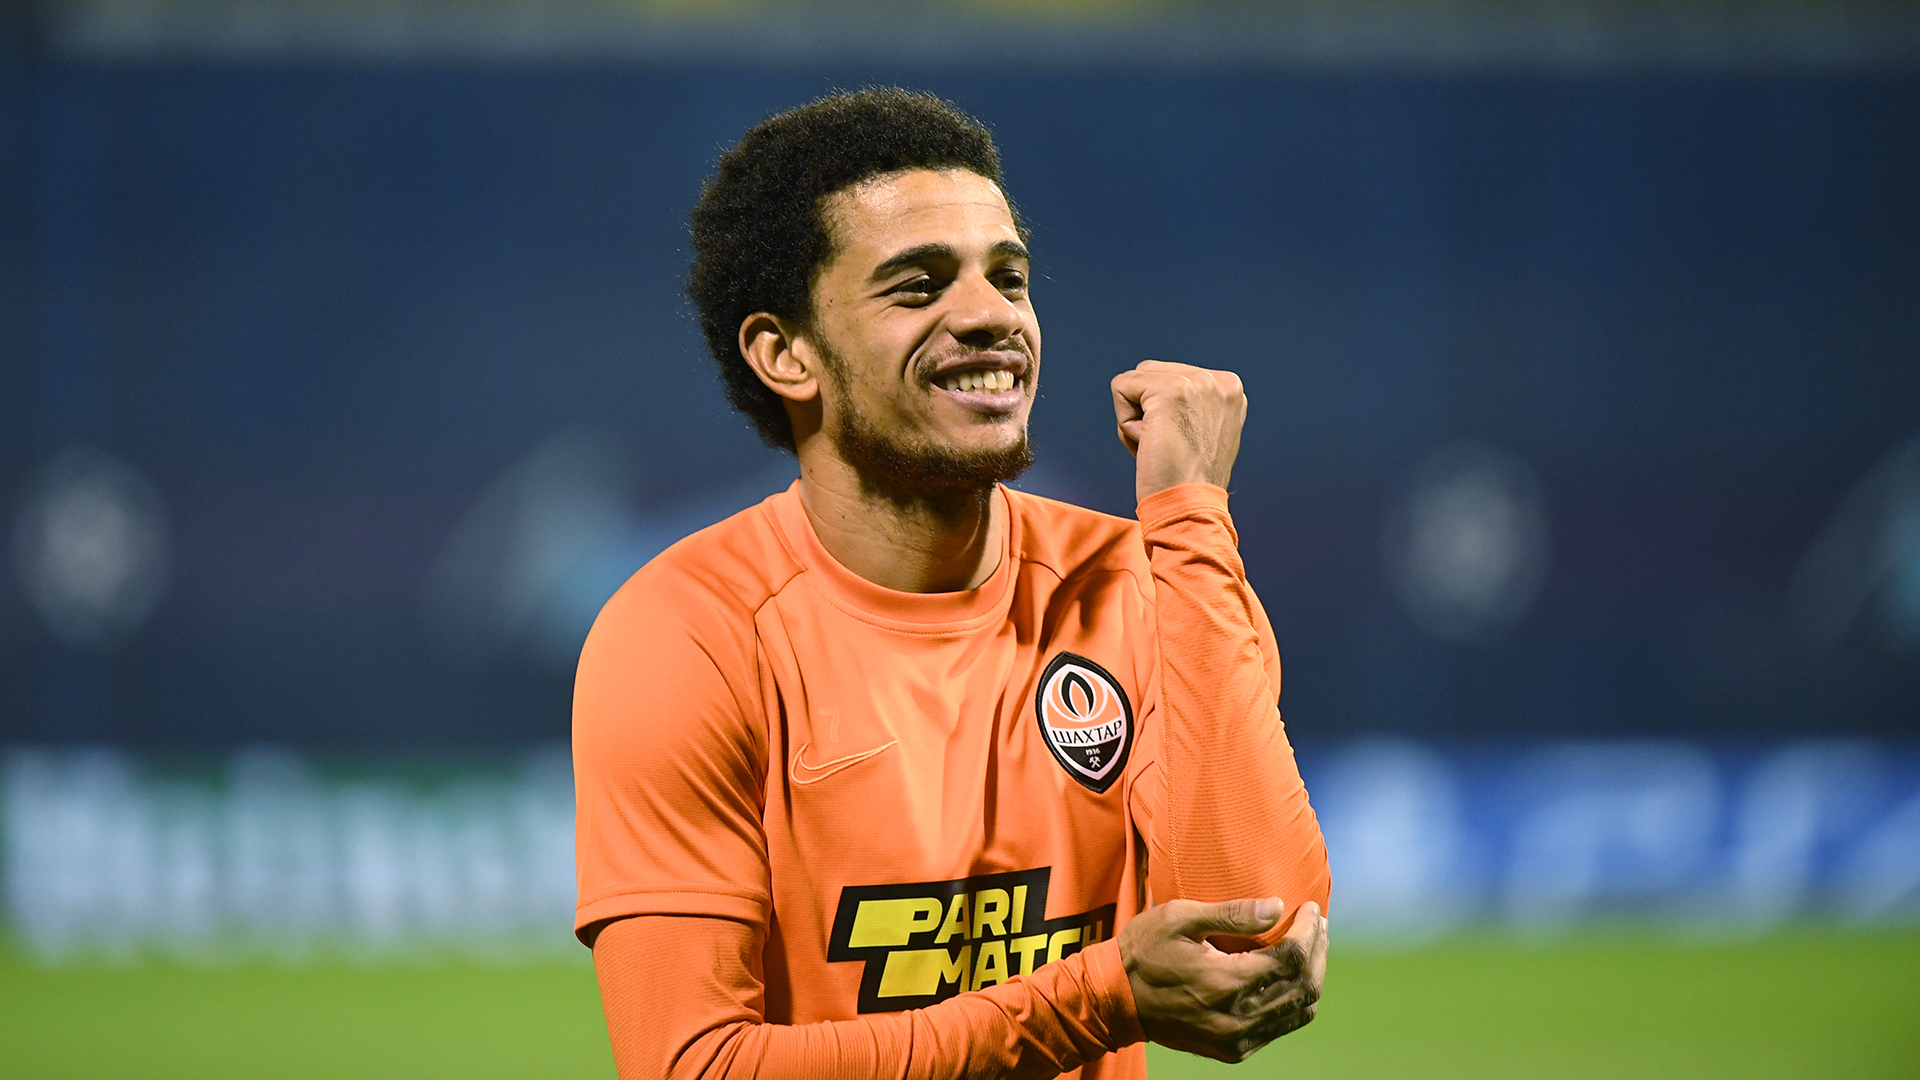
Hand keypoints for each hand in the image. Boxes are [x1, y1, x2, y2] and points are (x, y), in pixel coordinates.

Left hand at [1110, 360, 1246, 503]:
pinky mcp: (1171, 391)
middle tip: (1169, 446)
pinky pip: (1121, 388)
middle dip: (1146, 412)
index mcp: (1229, 388)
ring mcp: (1197, 383)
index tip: (1183, 444)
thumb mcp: (1203, 431)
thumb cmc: (1188, 480)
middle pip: (1149, 373)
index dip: (1161, 414)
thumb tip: (1152, 394)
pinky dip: (1125, 423)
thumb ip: (1190, 404)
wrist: (1190, 507)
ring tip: (1161, 445)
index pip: (1169, 376)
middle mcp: (1219, 380)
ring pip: (1133, 382)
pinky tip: (1150, 444)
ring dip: (1135, 418)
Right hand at [1119, 898, 1327, 1063]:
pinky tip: (1290, 976)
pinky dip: (1294, 1000)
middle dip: (1317, 951)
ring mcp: (1236, 1039)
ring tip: (1311, 947)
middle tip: (1317, 924)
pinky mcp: (1233, 1049)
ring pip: (1299, 1011)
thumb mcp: (1179, 918)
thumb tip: (1277, 907)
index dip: (1308, 931)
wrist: (1115, 999)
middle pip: (1303, 987)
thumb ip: (1231, 914)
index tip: (1310, 908)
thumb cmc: (1144, 950)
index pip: (1291, 959)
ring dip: (1312, 977)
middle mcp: (1237, 1018)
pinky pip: (1280, 1027)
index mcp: (1225, 983)